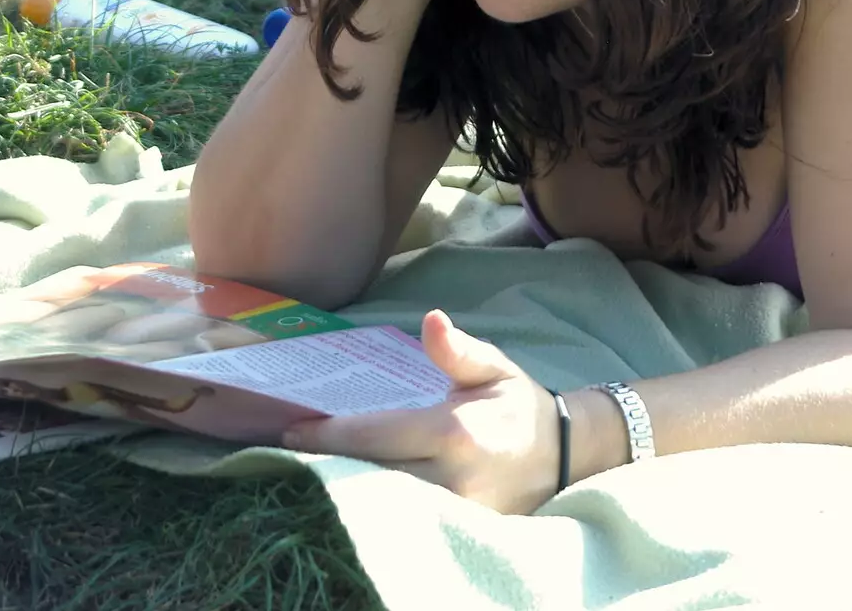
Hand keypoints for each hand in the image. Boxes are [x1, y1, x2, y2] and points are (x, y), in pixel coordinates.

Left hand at [281, 310, 561, 514]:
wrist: (565, 455)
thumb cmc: (518, 405)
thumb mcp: (493, 367)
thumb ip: (457, 350)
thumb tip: (431, 319)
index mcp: (453, 432)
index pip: (374, 436)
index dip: (327, 435)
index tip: (290, 428)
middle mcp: (451, 478)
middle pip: (369, 475)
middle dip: (325, 464)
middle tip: (286, 449)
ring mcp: (456, 513)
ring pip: (382, 502)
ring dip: (344, 486)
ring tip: (306, 468)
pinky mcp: (459, 531)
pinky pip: (404, 518)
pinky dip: (372, 505)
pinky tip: (345, 492)